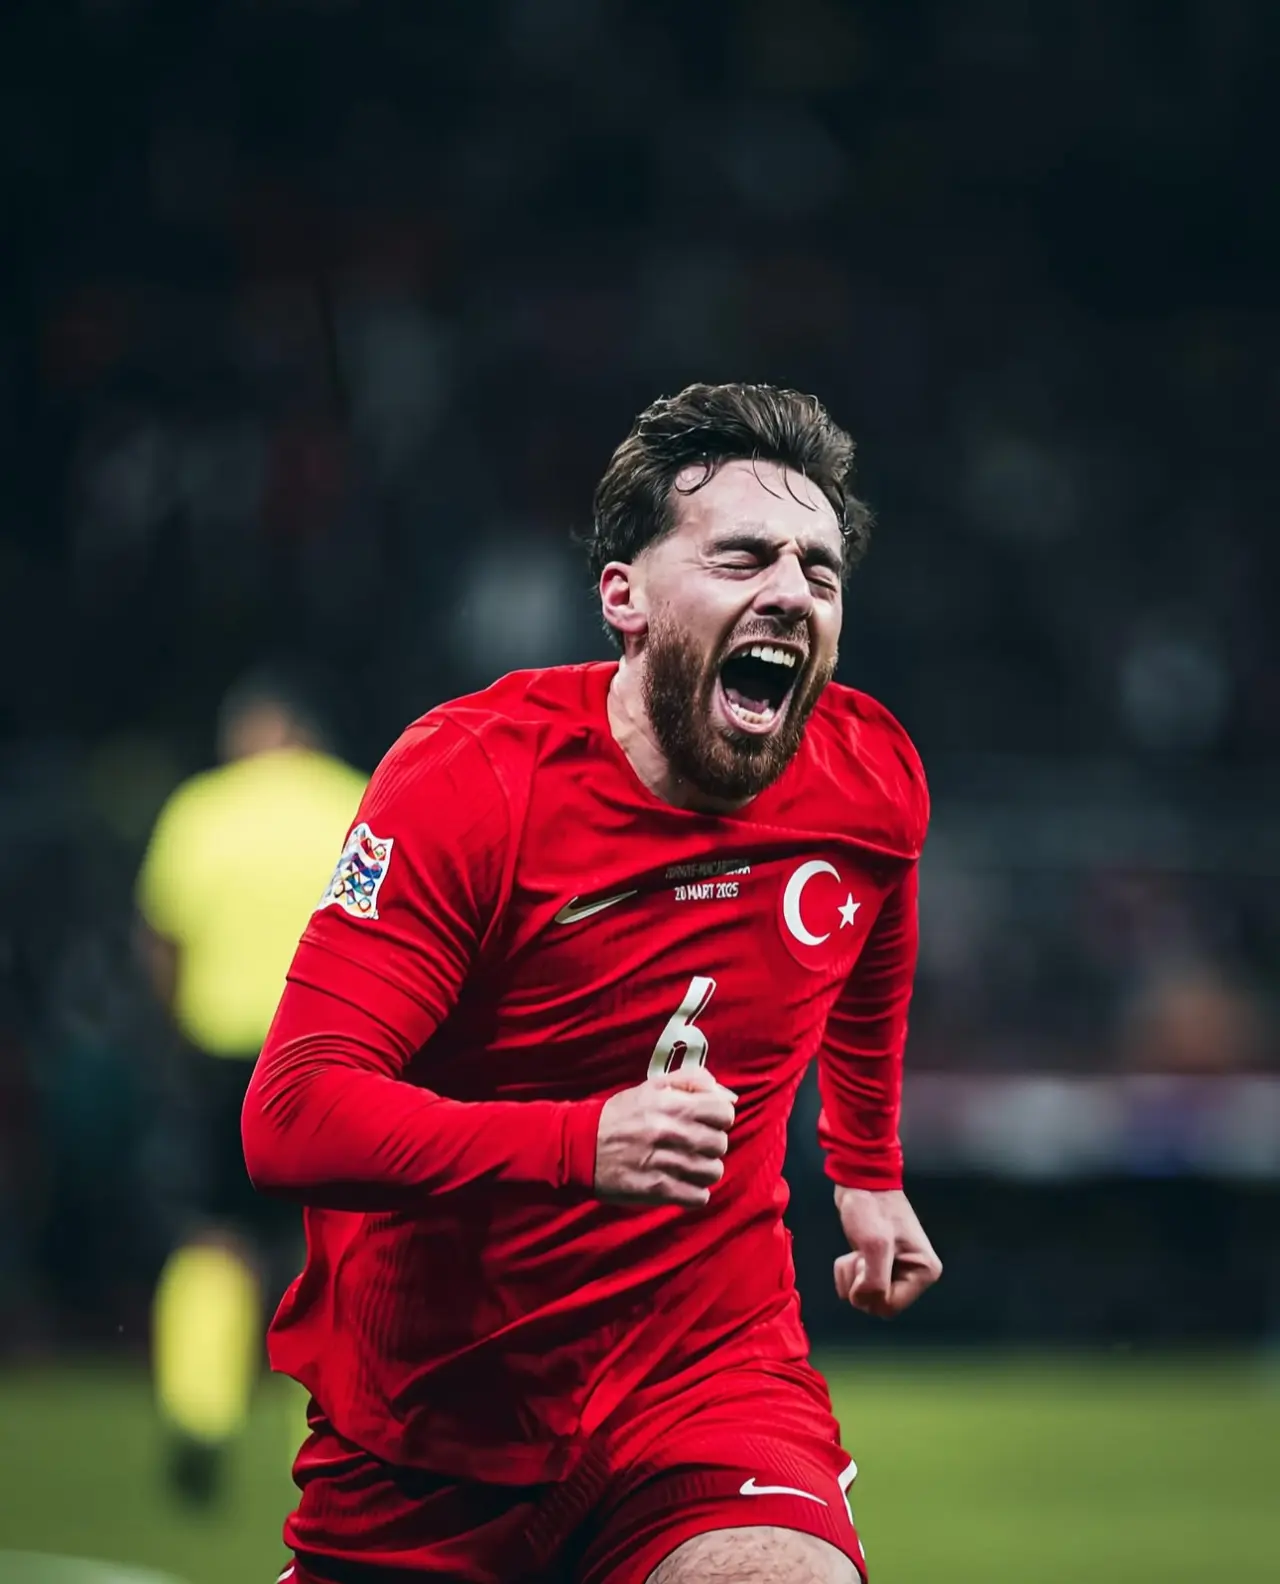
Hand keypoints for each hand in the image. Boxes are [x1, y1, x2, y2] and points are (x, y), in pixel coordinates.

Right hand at [595, 1065, 736, 1207]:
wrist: (580, 1145)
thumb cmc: (620, 1114)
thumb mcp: (652, 1086)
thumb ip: (691, 1081)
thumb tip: (726, 1094)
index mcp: (673, 1104)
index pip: (724, 1112)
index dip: (719, 1117)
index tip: (708, 1121)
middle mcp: (673, 1132)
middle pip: (721, 1143)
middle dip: (711, 1144)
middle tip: (694, 1144)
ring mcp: (666, 1163)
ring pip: (713, 1172)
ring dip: (703, 1170)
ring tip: (687, 1166)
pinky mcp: (658, 1190)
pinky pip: (698, 1197)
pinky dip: (693, 1193)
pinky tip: (681, 1184)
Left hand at [833, 1186, 941, 1318]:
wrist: (860, 1181)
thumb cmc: (871, 1207)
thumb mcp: (875, 1244)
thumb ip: (875, 1280)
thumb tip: (867, 1301)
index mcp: (924, 1272)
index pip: (890, 1306)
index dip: (869, 1290)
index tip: (864, 1263)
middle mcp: (915, 1275)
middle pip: (878, 1304)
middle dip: (860, 1283)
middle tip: (860, 1255)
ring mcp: (897, 1271)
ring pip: (866, 1297)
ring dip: (852, 1277)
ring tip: (857, 1252)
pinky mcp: (880, 1265)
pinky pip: (860, 1286)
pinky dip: (848, 1273)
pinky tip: (853, 1253)